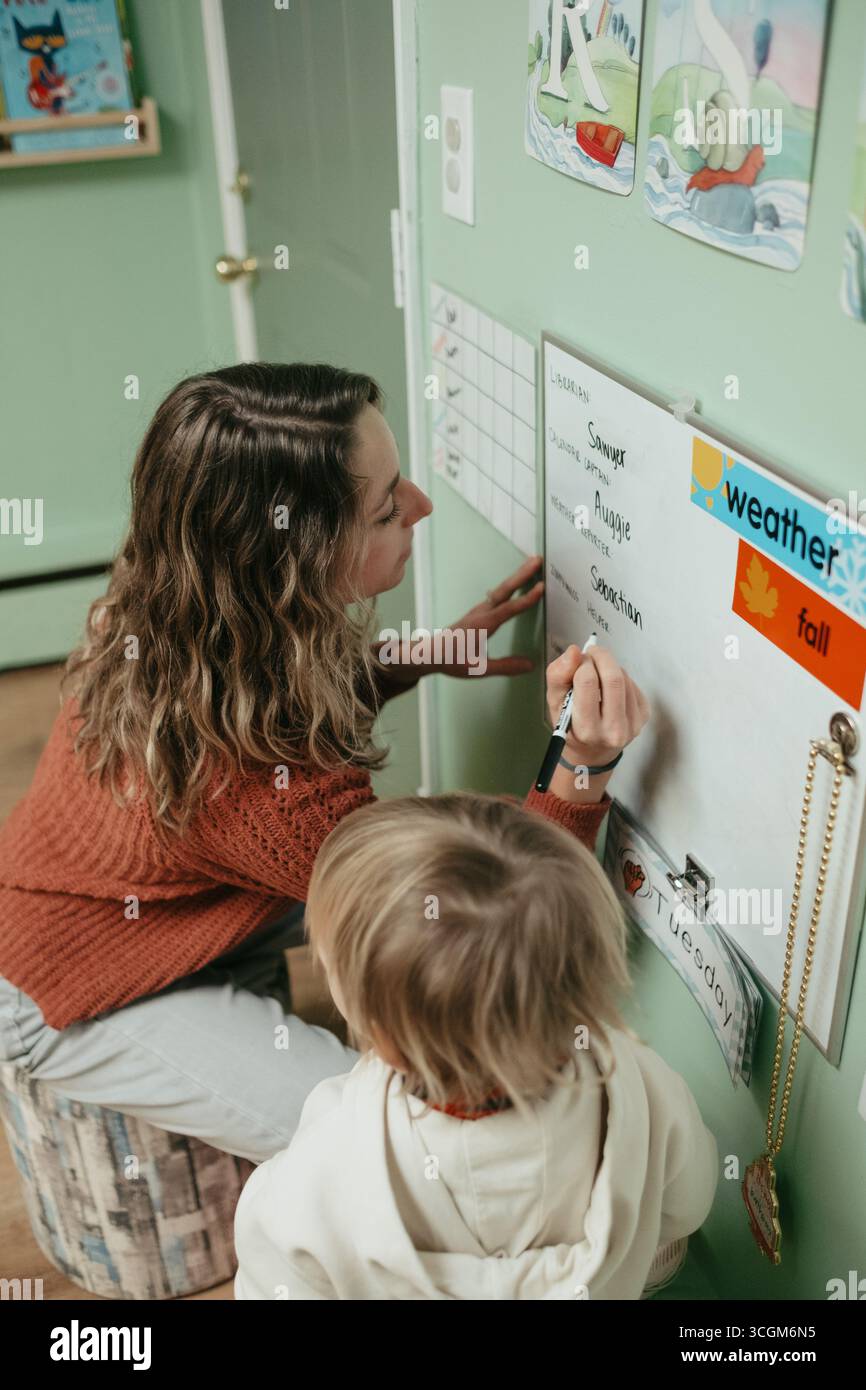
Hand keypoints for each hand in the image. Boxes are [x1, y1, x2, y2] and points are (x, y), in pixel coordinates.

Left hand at [441, 555, 543, 677]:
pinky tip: (514, 584)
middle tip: (538, 560)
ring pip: (501, 589)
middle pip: (505, 590)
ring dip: (517, 576)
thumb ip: (505, 666)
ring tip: (532, 565)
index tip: (542, 587)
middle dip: (522, 574)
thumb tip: (530, 664)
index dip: (527, 599)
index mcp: (482, 625)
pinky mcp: (478, 612)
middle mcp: (481, 613)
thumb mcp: (478, 668)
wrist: (429, 653)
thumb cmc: (451, 660)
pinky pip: (497, 594)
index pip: (509, 609)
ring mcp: (478, 610)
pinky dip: (510, 585)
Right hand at [545, 643, 649, 767]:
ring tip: (598, 672)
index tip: (578, 661)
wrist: (592, 752)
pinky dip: (621, 676)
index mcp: (586, 729)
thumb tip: (574, 651)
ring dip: (610, 666)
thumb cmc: (570, 726)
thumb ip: (557, 675)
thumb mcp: (554, 703)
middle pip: (613, 678)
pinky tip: (610, 685)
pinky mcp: (644, 716)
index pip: (587, 682)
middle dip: (601, 657)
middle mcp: (613, 731)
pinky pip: (634, 684)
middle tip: (592, 653)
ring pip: (625, 678)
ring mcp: (633, 724)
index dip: (582, 663)